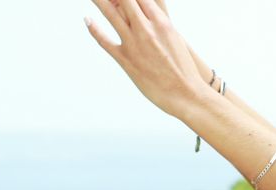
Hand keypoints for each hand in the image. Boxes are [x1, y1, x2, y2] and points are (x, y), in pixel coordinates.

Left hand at [85, 0, 209, 117]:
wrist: (187, 94)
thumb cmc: (184, 69)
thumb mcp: (173, 38)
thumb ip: (158, 24)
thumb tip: (148, 15)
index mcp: (162, 22)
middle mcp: (147, 29)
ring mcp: (135, 44)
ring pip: (111, 14)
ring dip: (99, 0)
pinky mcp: (126, 60)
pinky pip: (104, 40)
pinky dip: (94, 28)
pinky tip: (88, 20)